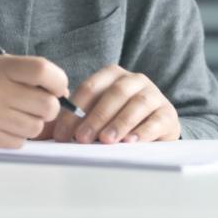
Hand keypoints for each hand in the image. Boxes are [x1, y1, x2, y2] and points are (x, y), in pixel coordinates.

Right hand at [0, 55, 68, 147]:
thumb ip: (22, 74)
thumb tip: (61, 92)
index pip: (43, 70)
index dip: (58, 81)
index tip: (57, 87)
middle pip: (47, 104)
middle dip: (47, 107)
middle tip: (32, 105)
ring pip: (36, 127)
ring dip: (30, 124)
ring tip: (9, 116)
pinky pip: (19, 143)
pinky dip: (15, 138)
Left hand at [47, 64, 179, 143]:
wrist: (156, 127)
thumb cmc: (118, 119)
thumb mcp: (97, 114)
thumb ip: (76, 119)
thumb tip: (49, 130)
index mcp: (112, 75)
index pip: (90, 87)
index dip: (74, 110)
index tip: (62, 133)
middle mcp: (134, 80)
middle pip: (114, 94)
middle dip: (96, 117)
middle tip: (82, 138)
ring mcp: (153, 94)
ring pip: (136, 104)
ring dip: (119, 123)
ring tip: (106, 140)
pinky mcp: (168, 113)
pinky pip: (156, 120)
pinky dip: (142, 131)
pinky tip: (130, 142)